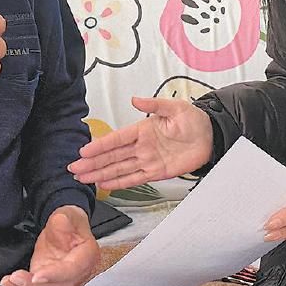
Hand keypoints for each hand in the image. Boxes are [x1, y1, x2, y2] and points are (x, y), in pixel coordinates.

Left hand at [0, 206, 98, 285]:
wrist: (65, 228)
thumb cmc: (69, 222)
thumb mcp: (67, 214)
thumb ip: (63, 219)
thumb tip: (60, 223)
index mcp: (86, 257)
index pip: (71, 271)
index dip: (54, 275)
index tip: (37, 276)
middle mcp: (77, 274)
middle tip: (15, 279)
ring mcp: (62, 281)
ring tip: (8, 284)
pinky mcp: (48, 283)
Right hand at [67, 96, 212, 189]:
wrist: (210, 137)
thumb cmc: (193, 120)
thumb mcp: (175, 107)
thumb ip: (154, 104)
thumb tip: (135, 99)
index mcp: (143, 129)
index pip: (117, 139)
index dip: (100, 145)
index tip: (84, 150)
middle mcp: (141, 146)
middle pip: (112, 156)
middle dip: (93, 163)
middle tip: (74, 168)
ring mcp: (147, 160)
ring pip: (119, 169)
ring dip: (101, 174)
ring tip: (83, 178)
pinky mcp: (157, 173)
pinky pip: (135, 179)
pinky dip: (119, 183)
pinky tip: (105, 185)